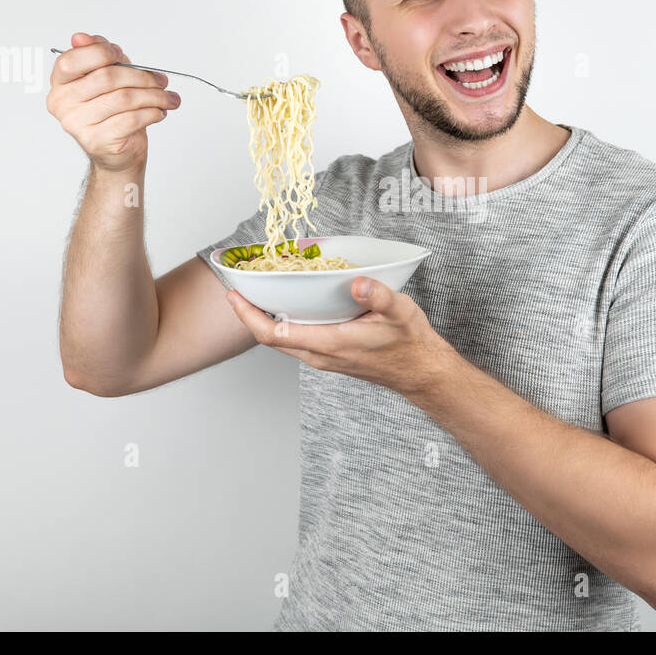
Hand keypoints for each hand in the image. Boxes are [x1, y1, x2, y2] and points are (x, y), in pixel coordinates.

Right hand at [45, 32, 180, 172]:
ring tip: (166, 98)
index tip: (120, 54)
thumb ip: (98, 55)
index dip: (99, 52)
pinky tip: (159, 112)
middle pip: (106, 78)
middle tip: (160, 80)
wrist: (116, 152)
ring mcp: (77, 124)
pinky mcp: (97, 141)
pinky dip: (151, 113)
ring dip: (153, 96)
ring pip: (123, 98)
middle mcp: (63, 103)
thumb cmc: (112, 111)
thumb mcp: (106, 76)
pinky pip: (131, 119)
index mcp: (61, 83)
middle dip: (141, 76)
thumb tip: (82, 37)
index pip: (72, 60)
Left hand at [225, 276, 456, 398]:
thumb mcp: (400, 312)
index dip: (249, 315)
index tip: (234, 295)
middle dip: (250, 314)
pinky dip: (283, 325)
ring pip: (282, 341)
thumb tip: (358, 283)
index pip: (275, 334)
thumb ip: (379, 297)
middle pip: (270, 339)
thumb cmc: (410, 342)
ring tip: (258, 294)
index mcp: (331, 344)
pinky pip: (296, 342)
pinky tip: (289, 306)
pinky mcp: (330, 356)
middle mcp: (321, 355)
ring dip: (265, 320)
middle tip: (239, 287)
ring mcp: (324, 358)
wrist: (421, 371)